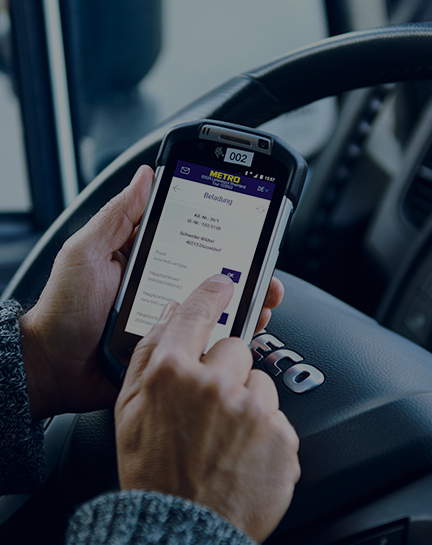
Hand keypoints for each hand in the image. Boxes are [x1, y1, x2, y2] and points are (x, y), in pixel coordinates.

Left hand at [19, 166, 283, 420]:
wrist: (52, 368)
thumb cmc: (62, 309)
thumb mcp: (86, 252)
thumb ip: (116, 216)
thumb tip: (145, 176)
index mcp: (145, 261)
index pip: (190, 241)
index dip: (220, 233)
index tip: (246, 227)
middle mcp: (161, 289)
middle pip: (212, 276)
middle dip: (244, 271)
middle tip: (265, 269)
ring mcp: (168, 321)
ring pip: (216, 310)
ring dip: (245, 303)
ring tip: (263, 299)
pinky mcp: (170, 351)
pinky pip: (205, 343)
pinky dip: (229, 338)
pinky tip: (244, 332)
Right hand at [115, 274, 299, 542]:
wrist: (185, 534)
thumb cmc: (152, 474)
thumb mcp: (128, 410)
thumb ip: (147, 354)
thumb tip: (169, 315)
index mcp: (172, 372)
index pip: (198, 312)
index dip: (212, 293)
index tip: (224, 282)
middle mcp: (215, 384)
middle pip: (236, 348)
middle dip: (227, 370)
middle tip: (211, 407)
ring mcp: (253, 410)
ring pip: (261, 384)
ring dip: (249, 403)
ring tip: (226, 439)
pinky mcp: (282, 437)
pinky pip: (278, 419)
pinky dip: (265, 434)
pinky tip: (242, 457)